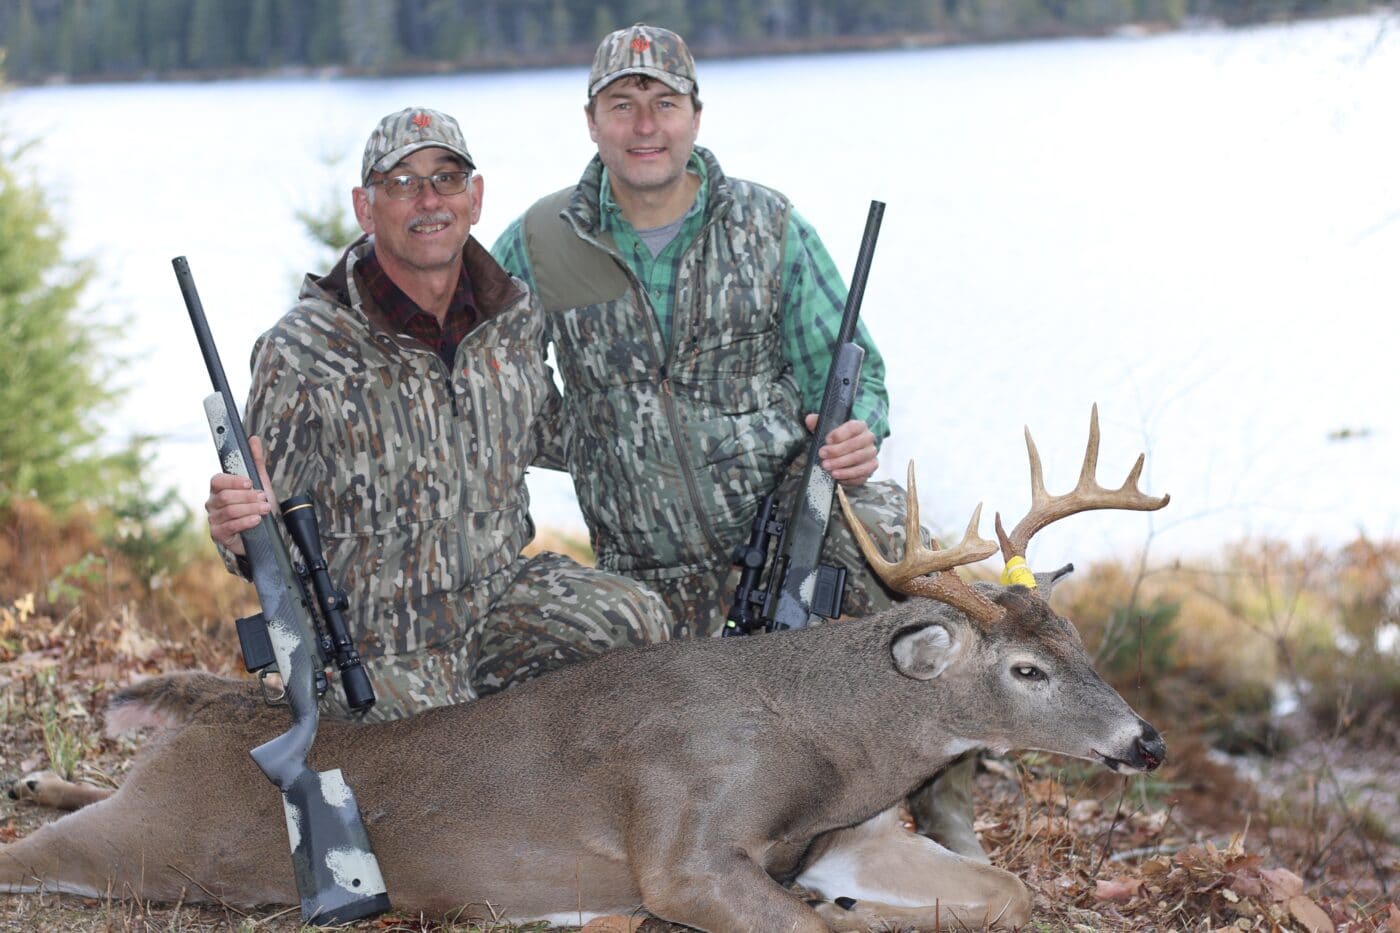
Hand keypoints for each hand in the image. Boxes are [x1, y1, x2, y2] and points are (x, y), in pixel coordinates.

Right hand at [205, 435, 274, 556]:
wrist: (260, 532)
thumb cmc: (255, 505)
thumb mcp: (259, 482)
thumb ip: (255, 460)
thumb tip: (253, 439)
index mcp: (219, 488)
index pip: (217, 480)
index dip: (233, 481)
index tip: (250, 482)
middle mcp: (213, 502)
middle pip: (226, 496)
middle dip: (248, 497)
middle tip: (264, 498)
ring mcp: (214, 518)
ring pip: (230, 511)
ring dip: (251, 509)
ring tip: (265, 509)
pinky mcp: (218, 533)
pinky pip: (230, 526)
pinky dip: (246, 522)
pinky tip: (256, 520)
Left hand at [804, 414, 877, 485]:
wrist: (847, 452)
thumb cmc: (836, 439)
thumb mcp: (826, 429)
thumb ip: (818, 423)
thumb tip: (809, 419)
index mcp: (859, 426)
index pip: (852, 427)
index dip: (839, 434)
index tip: (827, 440)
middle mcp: (868, 438)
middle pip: (856, 444)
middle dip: (837, 451)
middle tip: (822, 455)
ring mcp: (871, 454)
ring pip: (859, 459)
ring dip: (842, 464)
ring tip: (827, 467)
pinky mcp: (871, 468)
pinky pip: (862, 473)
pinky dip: (849, 476)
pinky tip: (837, 476)